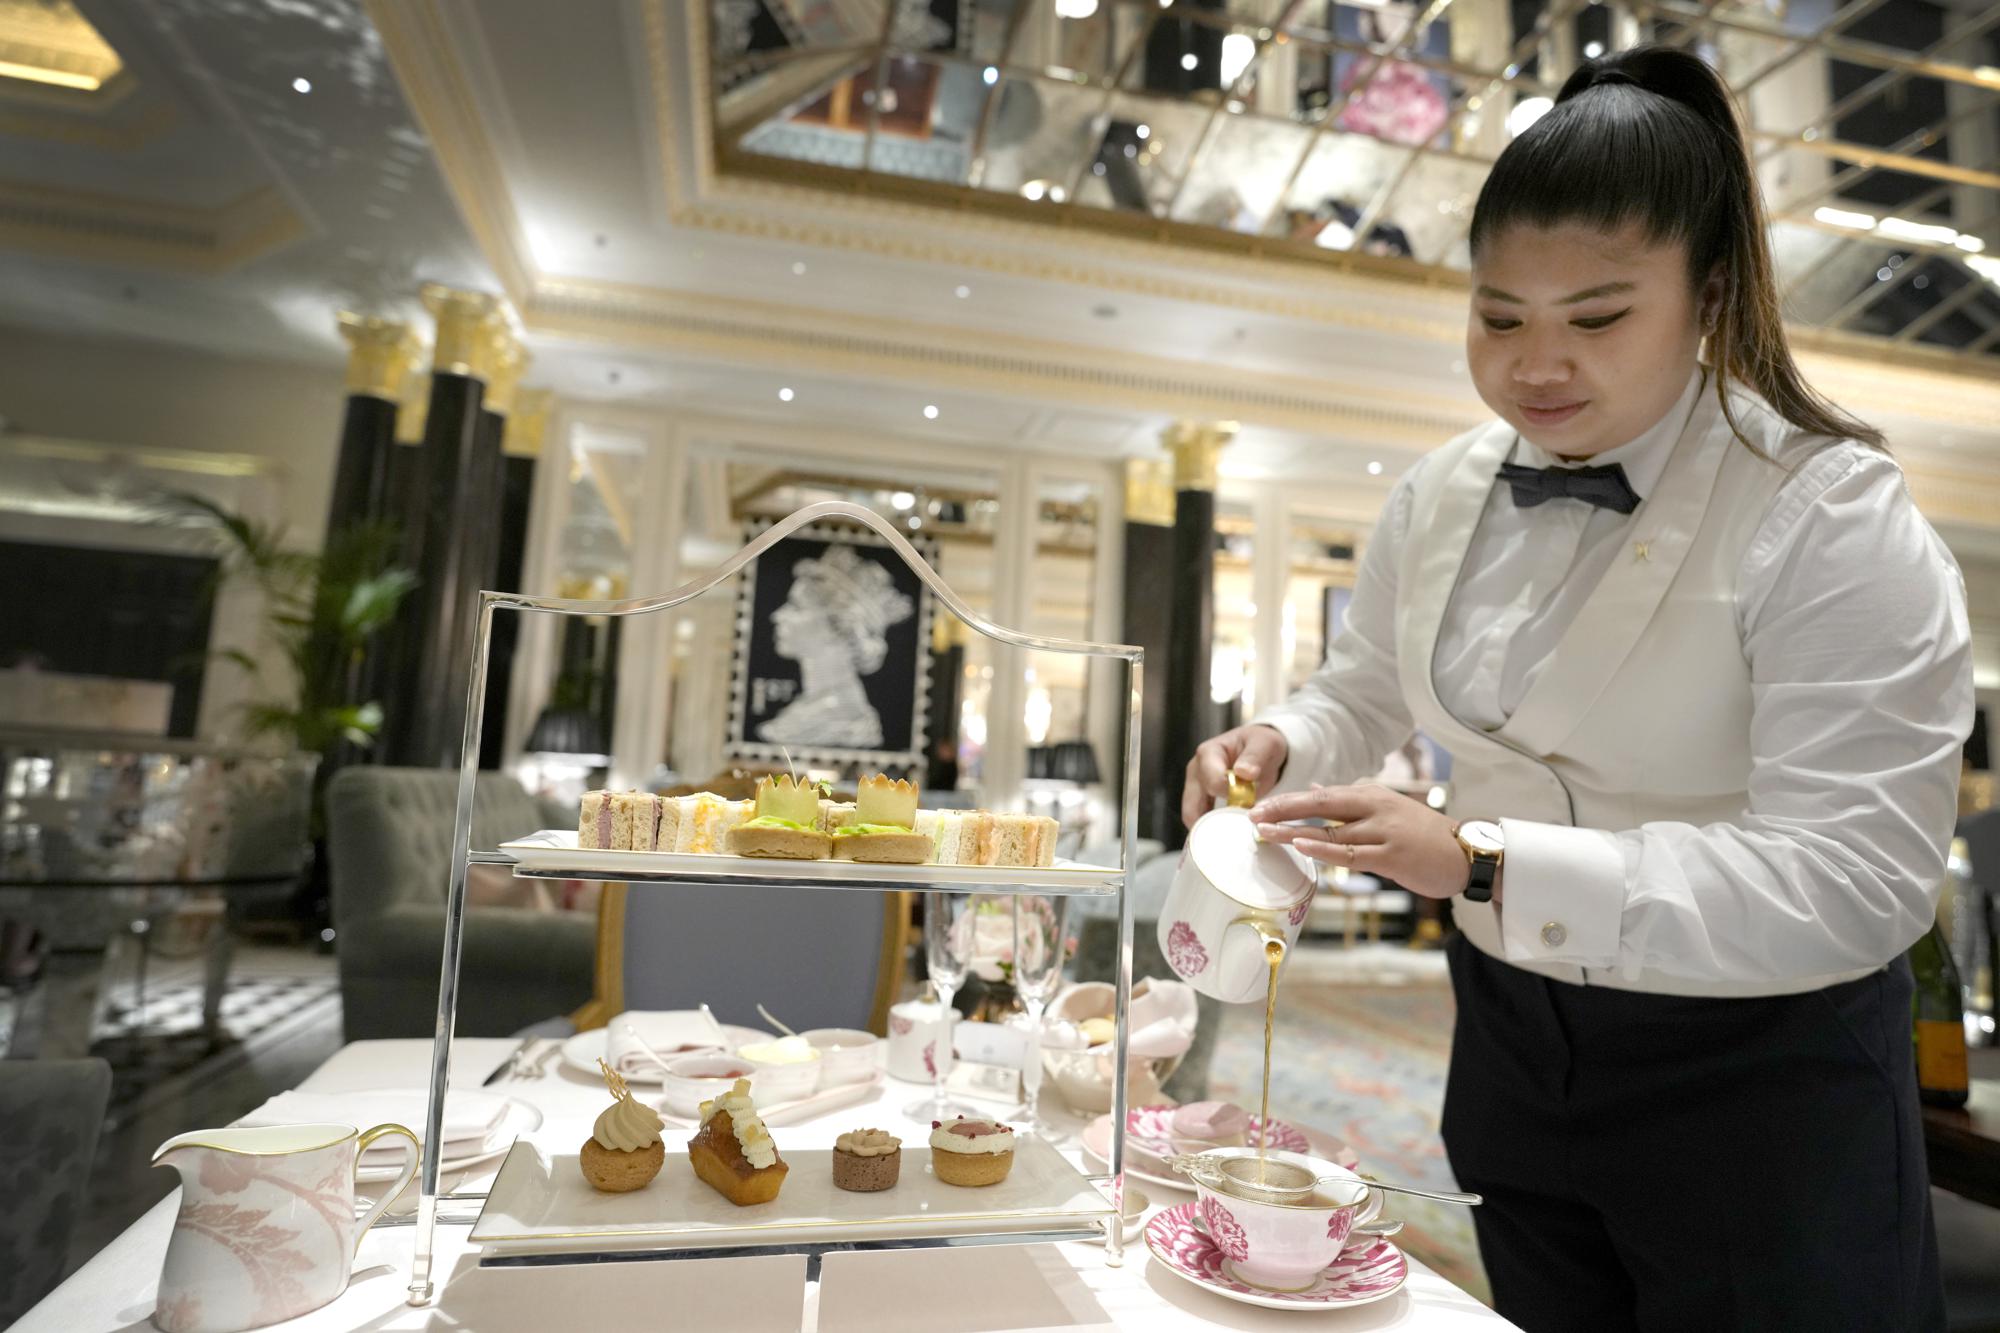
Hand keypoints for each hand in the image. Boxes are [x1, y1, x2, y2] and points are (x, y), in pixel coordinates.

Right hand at [1182, 724, 1289, 828]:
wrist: (1260, 750)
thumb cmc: (1260, 744)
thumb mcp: (1265, 744)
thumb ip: (1255, 757)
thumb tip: (1243, 772)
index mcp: (1209, 753)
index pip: (1212, 782)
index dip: (1230, 795)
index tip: (1248, 799)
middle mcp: (1197, 770)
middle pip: (1193, 803)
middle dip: (1213, 820)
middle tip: (1236, 829)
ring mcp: (1196, 785)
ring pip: (1192, 814)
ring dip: (1210, 828)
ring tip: (1230, 836)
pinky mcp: (1201, 798)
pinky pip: (1199, 818)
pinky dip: (1211, 828)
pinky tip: (1226, 834)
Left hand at [1248, 784, 1473, 900]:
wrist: (1466, 853)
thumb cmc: (1423, 834)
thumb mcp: (1386, 808)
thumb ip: (1349, 800)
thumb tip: (1314, 789)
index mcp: (1370, 795)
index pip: (1321, 795)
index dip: (1288, 800)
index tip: (1259, 806)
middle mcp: (1374, 808)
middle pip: (1319, 804)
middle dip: (1283, 809)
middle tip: (1252, 815)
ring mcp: (1383, 832)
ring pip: (1330, 830)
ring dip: (1294, 832)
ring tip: (1264, 832)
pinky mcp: (1392, 857)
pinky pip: (1351, 853)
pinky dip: (1324, 850)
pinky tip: (1302, 847)